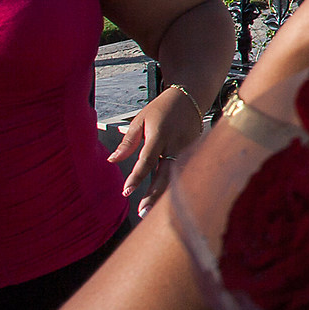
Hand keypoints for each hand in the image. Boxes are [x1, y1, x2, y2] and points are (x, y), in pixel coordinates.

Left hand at [110, 85, 209, 205]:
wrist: (189, 98)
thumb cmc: (162, 109)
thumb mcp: (140, 120)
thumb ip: (128, 142)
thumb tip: (113, 160)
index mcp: (160, 135)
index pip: (147, 160)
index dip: (136, 177)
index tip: (126, 191)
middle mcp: (175, 144)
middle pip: (165, 174)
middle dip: (154, 194)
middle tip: (142, 212)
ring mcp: (188, 150)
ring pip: (176, 177)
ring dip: (164, 195)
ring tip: (151, 211)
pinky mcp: (195, 153)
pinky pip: (185, 173)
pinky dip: (176, 187)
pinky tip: (168, 201)